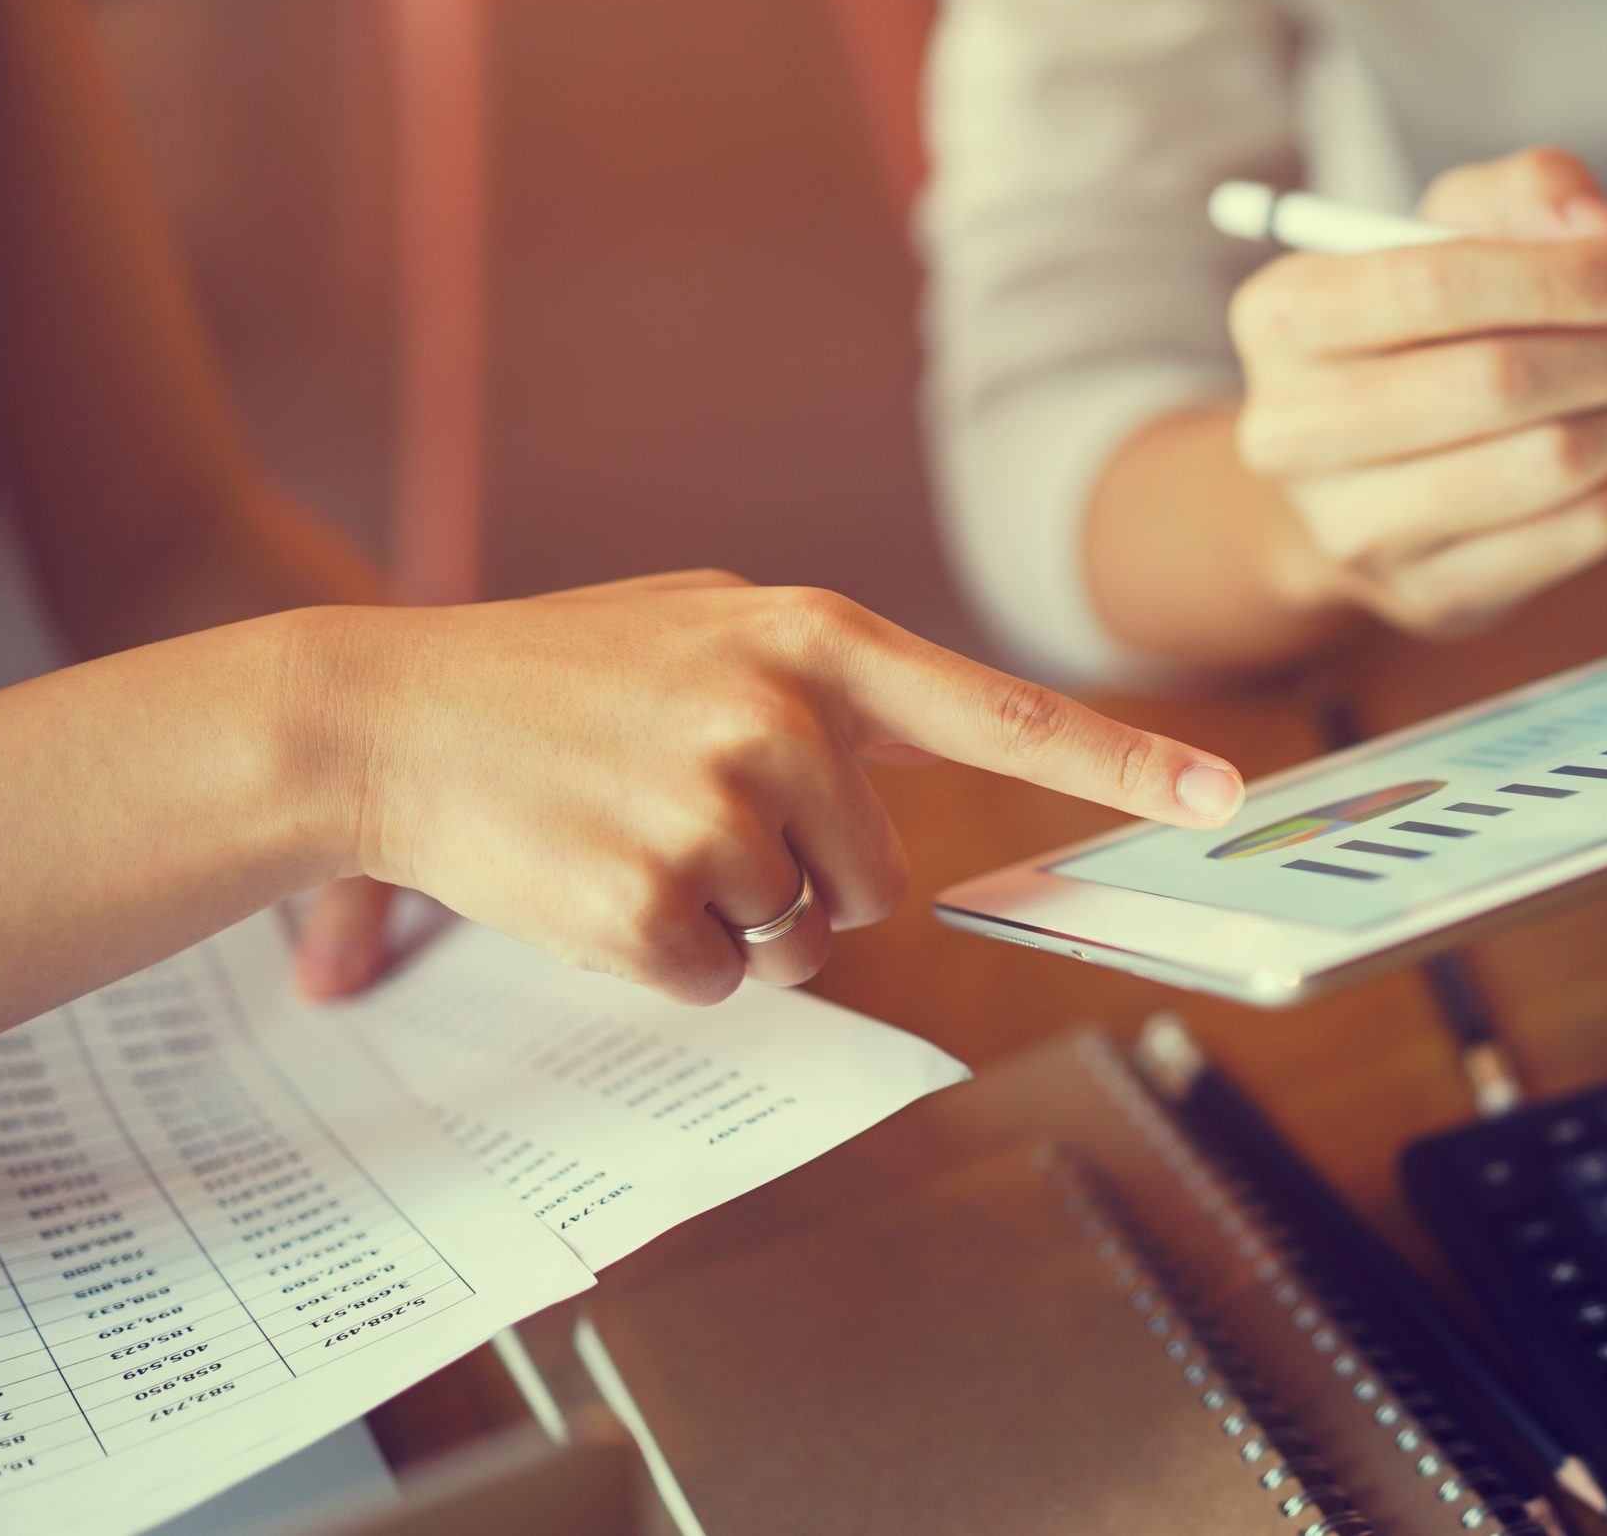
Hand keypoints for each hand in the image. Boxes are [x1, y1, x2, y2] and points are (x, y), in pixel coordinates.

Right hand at [303, 570, 1244, 1002]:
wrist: (385, 712)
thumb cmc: (559, 672)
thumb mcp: (708, 624)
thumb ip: (832, 680)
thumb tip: (938, 744)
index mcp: (812, 640)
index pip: (1001, 713)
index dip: (1121, 764)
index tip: (1221, 795)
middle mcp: (781, 715)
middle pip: (883, 882)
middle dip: (805, 878)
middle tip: (695, 817)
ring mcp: (715, 810)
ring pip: (803, 941)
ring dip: (734, 917)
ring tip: (636, 834)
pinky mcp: (651, 904)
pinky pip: (721, 983)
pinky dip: (668, 958)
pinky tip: (597, 880)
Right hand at [1228, 147, 1606, 634]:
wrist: (1357, 474)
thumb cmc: (1416, 328)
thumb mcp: (1450, 227)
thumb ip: (1530, 196)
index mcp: (1282, 316)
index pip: (1431, 285)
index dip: (1563, 275)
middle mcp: (1293, 431)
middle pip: (1494, 381)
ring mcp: (1352, 528)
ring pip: (1543, 464)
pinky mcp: (1424, 596)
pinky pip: (1569, 538)